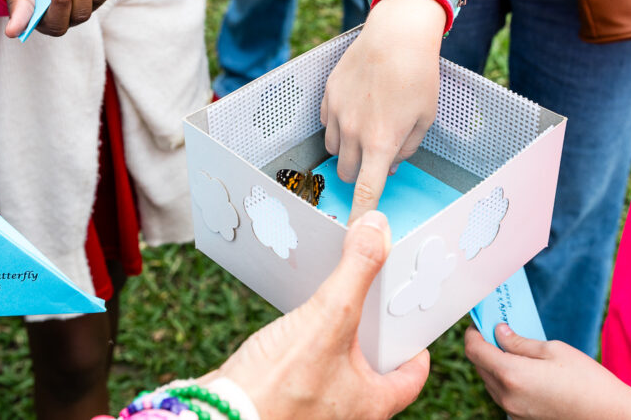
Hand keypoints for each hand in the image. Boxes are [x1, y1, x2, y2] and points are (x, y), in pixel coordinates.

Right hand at [213, 211, 428, 418]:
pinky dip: (308, 342)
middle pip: (375, 366)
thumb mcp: (330, 317)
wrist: (216, 416)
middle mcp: (348, 413)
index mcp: (372, 405)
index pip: (411, 375)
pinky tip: (297, 318)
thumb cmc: (276, 387)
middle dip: (373, 330)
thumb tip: (378, 229)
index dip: (415, 344)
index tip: (408, 316)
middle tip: (371, 294)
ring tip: (334, 297)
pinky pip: (308, 366)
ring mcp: (316, 408)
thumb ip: (357, 271)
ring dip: (337, 332)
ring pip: (339, 364)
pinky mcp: (285, 399)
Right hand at [321, 0, 443, 221]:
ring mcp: (336, 112)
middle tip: (376, 156)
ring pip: (333, 149)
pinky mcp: (327, 95)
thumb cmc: (419, 76)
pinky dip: (339, 124)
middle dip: (358, 173)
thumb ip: (407, 148)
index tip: (356, 231)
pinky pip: (327, 123)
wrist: (397, 34)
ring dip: (347, 148)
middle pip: (345, 172)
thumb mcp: (425, 118)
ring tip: (369, 125)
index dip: (360, 215)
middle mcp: (353, 132)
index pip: (365, 191)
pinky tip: (358, 105)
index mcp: (381, 142)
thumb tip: (391, 165)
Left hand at [465, 324, 630, 419]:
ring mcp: (513, 411)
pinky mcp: (522, 418)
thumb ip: (520, 342)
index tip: (480, 322)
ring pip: (490, 381)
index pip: (474, 350)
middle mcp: (507, 396)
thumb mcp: (553, 350)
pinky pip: (503, 394)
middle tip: (497, 330)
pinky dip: (504, 379)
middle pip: (479, 366)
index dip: (473, 333)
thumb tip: (499, 332)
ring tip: (510, 348)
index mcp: (512, 374)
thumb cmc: (585, 379)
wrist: (609, 415)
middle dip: (483, 346)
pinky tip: (521, 369)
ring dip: (493, 363)